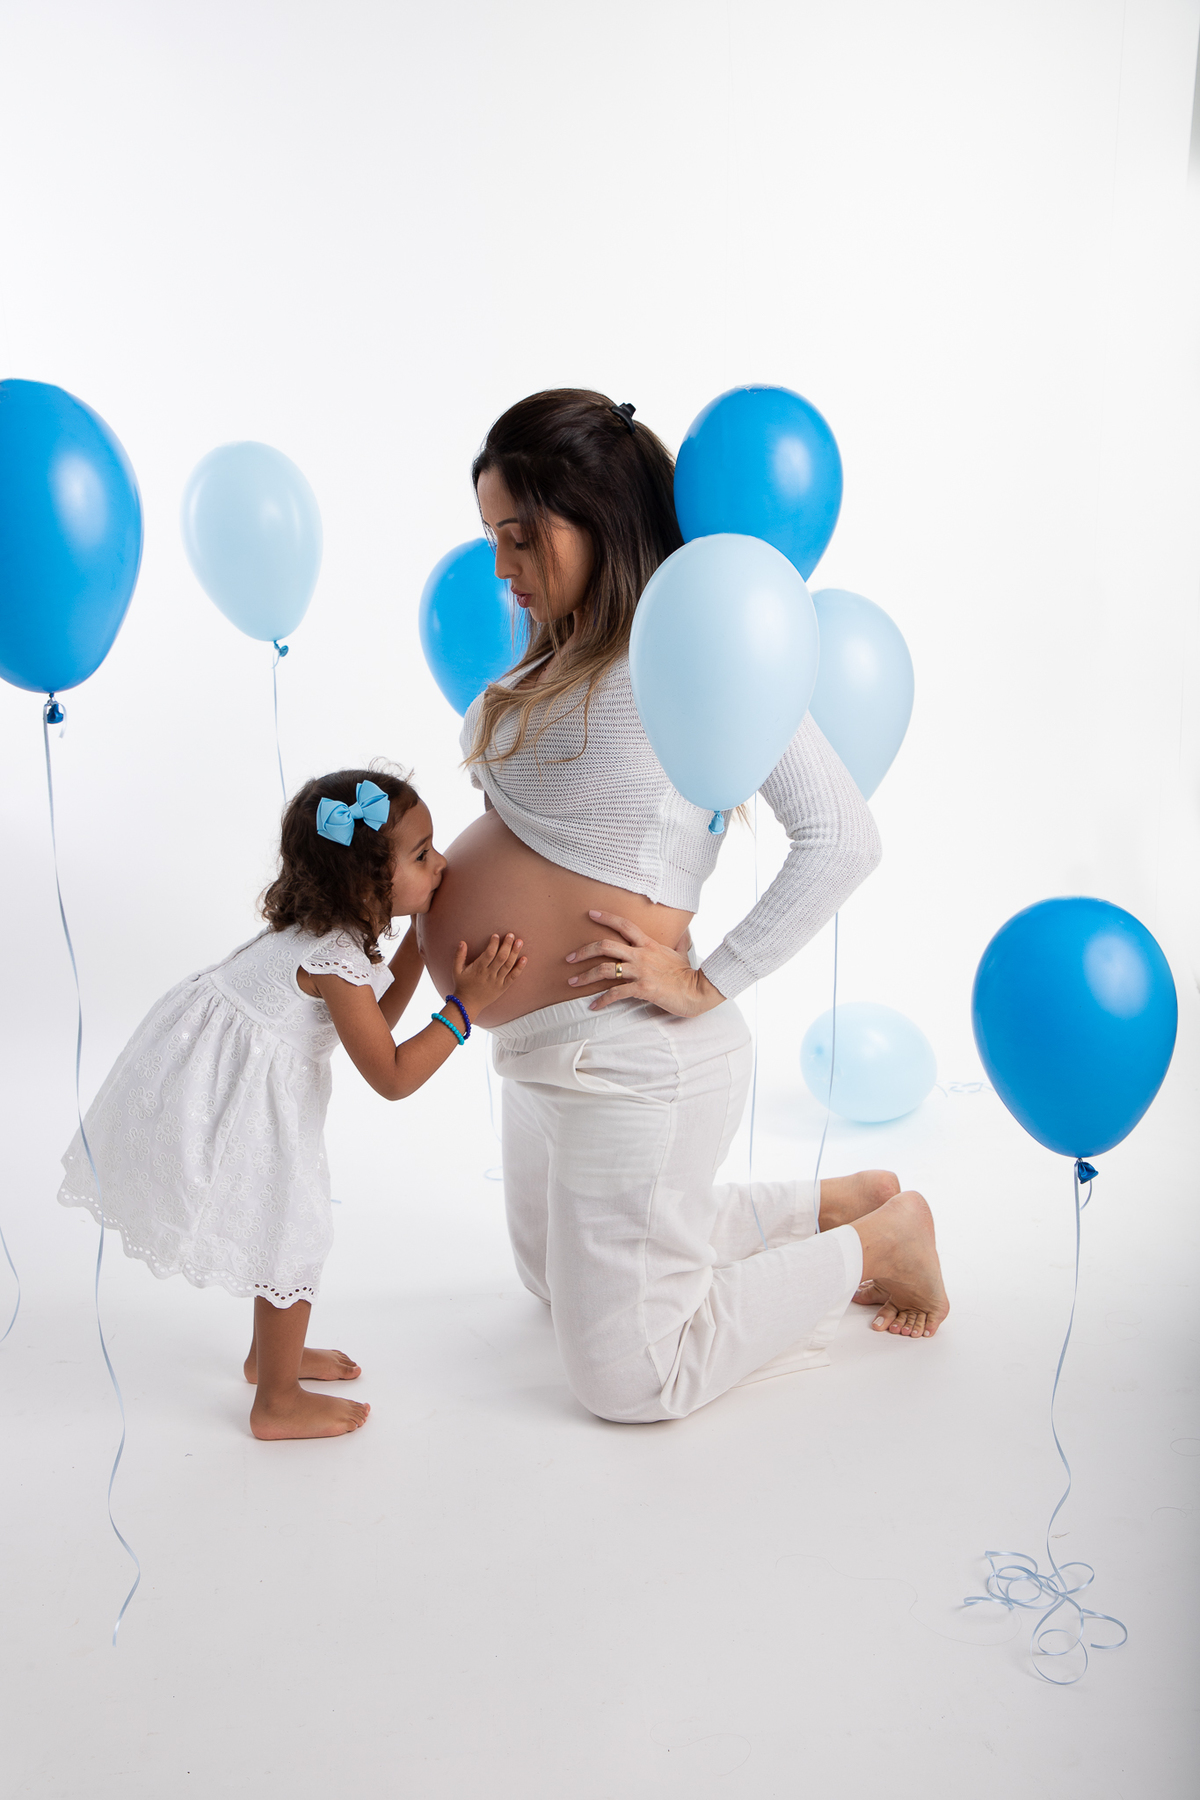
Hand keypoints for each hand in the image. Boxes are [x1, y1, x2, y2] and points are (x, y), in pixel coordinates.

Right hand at [451, 933, 526, 1019]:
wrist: (468, 1004)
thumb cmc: (462, 985)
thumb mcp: (456, 970)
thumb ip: (459, 956)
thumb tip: (462, 942)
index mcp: (478, 969)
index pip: (488, 954)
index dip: (493, 944)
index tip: (496, 935)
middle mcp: (489, 975)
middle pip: (501, 958)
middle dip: (507, 945)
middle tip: (511, 934)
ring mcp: (497, 981)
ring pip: (508, 965)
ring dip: (515, 953)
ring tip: (520, 942)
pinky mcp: (503, 987)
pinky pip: (513, 977)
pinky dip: (519, 968)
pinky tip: (524, 958)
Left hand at [565, 911, 723, 1016]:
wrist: (697, 991)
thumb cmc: (688, 973)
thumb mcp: (682, 952)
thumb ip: (678, 941)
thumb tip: (683, 932)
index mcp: (649, 944)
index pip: (624, 925)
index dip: (606, 917)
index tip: (590, 913)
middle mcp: (641, 955)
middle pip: (605, 945)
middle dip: (583, 951)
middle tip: (569, 958)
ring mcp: (641, 971)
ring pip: (605, 969)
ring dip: (585, 976)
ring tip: (573, 982)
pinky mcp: (642, 989)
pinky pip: (616, 993)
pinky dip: (601, 1000)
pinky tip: (593, 1005)